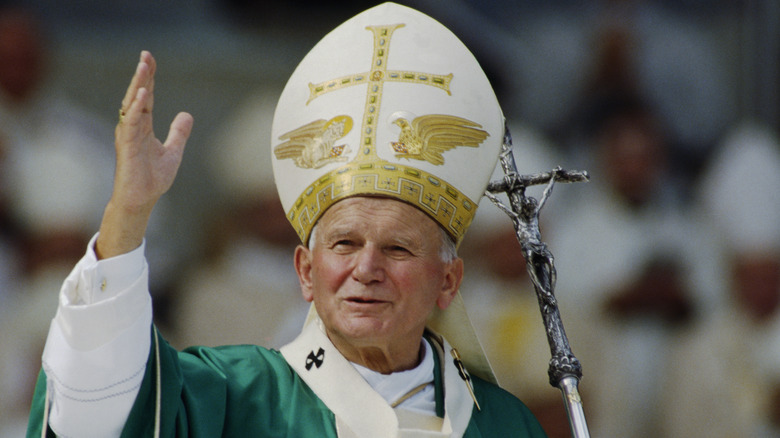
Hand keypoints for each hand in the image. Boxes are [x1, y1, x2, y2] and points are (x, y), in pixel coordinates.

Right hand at [96, 51, 192, 258]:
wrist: (142, 200)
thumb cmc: (152, 178)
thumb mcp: (173, 151)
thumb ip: (179, 133)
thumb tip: (186, 115)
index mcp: (143, 126)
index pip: (146, 96)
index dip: (148, 78)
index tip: (150, 59)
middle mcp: (133, 127)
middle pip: (137, 95)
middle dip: (142, 75)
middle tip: (146, 55)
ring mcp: (129, 135)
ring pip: (132, 105)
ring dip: (138, 85)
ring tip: (143, 67)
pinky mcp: (128, 146)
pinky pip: (131, 123)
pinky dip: (136, 108)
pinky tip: (141, 95)